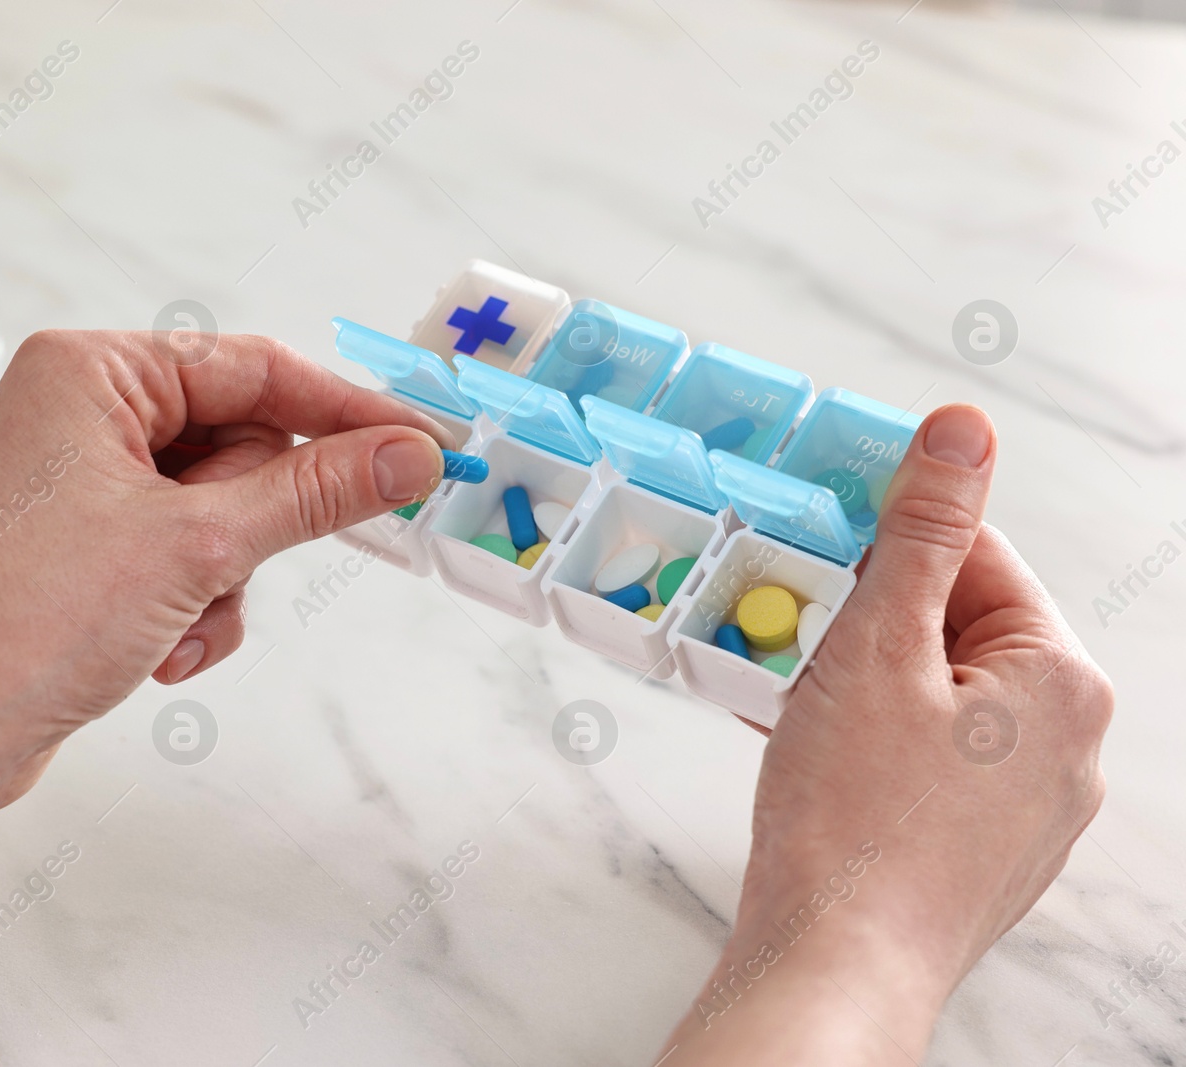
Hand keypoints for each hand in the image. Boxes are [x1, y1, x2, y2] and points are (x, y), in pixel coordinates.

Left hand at [0, 330, 453, 868]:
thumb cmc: (30, 621)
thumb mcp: (198, 546)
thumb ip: (314, 492)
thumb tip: (409, 454)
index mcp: (92, 372)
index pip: (255, 368)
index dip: (346, 412)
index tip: (425, 447)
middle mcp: (81, 415)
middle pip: (240, 446)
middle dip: (250, 529)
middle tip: (228, 569)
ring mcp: (80, 486)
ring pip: (220, 515)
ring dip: (220, 584)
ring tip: (173, 626)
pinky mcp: (83, 552)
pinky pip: (183, 560)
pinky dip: (190, 609)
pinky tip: (155, 655)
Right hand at [660, 405, 1111, 1063]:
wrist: (835, 965)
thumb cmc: (853, 820)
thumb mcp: (876, 647)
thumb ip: (920, 533)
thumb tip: (964, 430)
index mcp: (1060, 681)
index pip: (979, 557)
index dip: (890, 538)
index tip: (823, 529)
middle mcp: (1066, 746)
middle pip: (957, 628)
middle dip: (867, 616)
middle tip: (791, 622)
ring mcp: (1026, 808)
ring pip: (936, 696)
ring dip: (859, 678)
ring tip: (789, 689)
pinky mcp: (980, 849)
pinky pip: (928, 760)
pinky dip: (869, 738)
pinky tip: (806, 745)